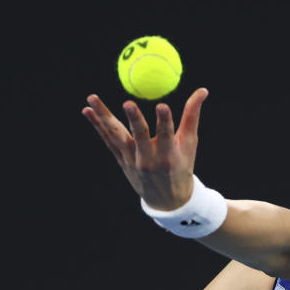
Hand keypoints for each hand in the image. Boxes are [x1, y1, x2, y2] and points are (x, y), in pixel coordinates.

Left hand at [82, 88, 209, 209]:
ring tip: (92, 99)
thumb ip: (192, 115)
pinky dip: (97, 126)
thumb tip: (203, 90)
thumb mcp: (189, 144)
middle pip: (139, 137)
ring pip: (116, 136)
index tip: (162, 106)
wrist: (166, 200)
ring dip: (103, 118)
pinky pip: (107, 140)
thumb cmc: (181, 166)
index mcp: (168, 156)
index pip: (166, 135)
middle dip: (134, 120)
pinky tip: (87, 110)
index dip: (165, 121)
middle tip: (128, 103)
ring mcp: (131, 160)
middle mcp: (148, 160)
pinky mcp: (121, 160)